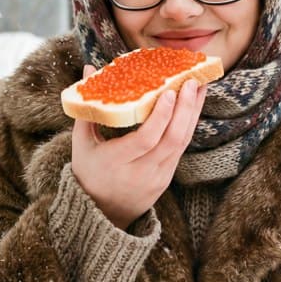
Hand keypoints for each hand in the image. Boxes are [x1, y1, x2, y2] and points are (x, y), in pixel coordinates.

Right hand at [71, 64, 206, 229]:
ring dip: (192, 114)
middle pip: (170, 140)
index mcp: (115, 163)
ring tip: (199, 87)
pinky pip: (181, 149)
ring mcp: (157, 178)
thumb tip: (89, 68)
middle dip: (184, 109)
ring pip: (181, 144)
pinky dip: (188, 125)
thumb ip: (87, 107)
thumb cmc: (88, 172)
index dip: (160, 116)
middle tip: (191, 81)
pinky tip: (192, 106)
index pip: (145, 139)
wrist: (102, 214)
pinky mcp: (167, 178)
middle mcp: (140, 173)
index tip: (169, 92)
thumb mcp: (81, 143)